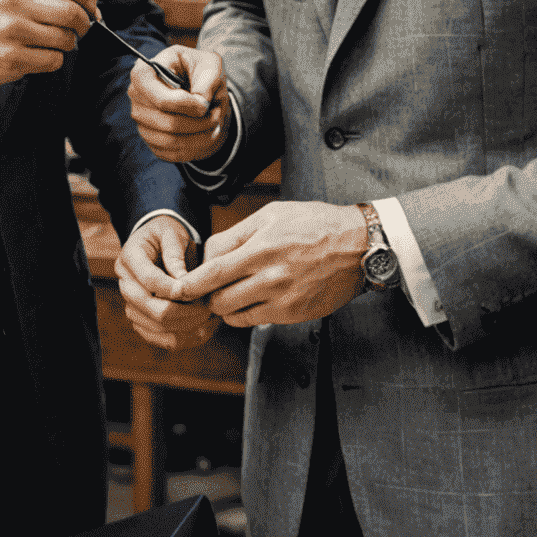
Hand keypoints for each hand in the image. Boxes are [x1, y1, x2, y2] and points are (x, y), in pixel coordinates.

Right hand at [0, 0, 98, 101]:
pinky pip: (52, 61)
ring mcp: (11, 32)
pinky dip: (53, 60)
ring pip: (65, 39)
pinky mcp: (11, 60)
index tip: (92, 4)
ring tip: (53, 42)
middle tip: (83, 27)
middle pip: (71, 11)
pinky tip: (38, 55)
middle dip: (85, 22)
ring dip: (67, 43)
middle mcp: (10, 1)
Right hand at [115, 213, 215, 349]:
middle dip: (182, 311)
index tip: (195, 291)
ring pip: (154, 327)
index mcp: (129, 257)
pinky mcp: (141, 319)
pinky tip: (202, 331)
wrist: (158, 243)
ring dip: (184, 327)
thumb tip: (183, 282)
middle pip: (149, 307)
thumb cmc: (168, 235)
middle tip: (207, 308)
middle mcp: (126, 283)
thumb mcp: (172, 234)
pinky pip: (158, 338)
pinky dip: (181, 339)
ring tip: (209, 319)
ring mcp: (131, 303)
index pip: (148, 279)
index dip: (172, 288)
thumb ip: (175, 255)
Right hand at [127, 45, 230, 164]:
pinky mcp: (151, 140)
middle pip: (168, 123)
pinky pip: (173, 152)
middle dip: (198, 122)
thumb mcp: (210, 65)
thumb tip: (200, 103)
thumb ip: (207, 80)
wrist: (200, 89)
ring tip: (214, 123)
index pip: (160, 99)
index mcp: (145, 73)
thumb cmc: (201, 71)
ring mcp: (141, 121)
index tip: (204, 104)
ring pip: (171, 141)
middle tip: (215, 113)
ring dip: (200, 136)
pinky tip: (206, 133)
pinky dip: (196, 146)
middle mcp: (136, 98)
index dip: (186, 105)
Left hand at [174, 201, 367, 328]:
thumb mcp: (273, 215)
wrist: (358, 246)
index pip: (213, 273)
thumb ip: (237, 234)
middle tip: (206, 288)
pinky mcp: (293, 314)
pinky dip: (245, 314)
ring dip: (224, 307)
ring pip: (234, 315)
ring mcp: (283, 299)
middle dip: (206, 296)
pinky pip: (255, 321)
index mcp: (262, 249)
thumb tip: (209, 253)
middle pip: (218, 299)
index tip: (178, 287)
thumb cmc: (314, 224)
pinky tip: (250, 300)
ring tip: (228, 293)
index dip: (190, 284)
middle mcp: (271, 278)